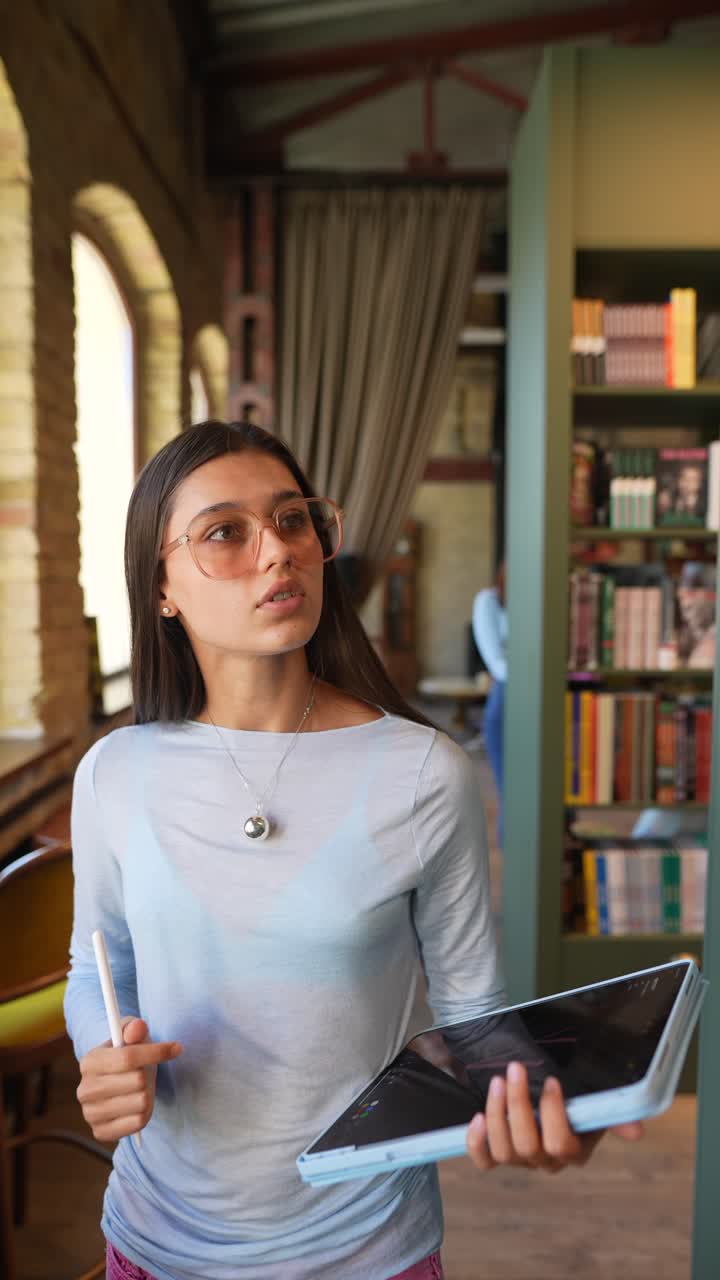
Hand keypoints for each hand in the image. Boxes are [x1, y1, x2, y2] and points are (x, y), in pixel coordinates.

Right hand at [77, 1015, 182, 1141]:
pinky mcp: (100, 1133)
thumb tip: (138, 1027)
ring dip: (148, 1094)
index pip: (128, 1057)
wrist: (117, 1083)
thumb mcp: (132, 1035)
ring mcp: (90, 1114)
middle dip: (147, 1075)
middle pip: (137, 1081)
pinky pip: (138, 1123)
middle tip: (143, 1073)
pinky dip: (144, 1113)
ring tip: (139, 1089)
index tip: (176, 1048)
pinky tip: (136, 1106)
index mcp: (89, 1061)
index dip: (156, 1052)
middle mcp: (85, 1089)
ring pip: (141, 1102)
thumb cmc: (127, 1055)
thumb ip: (135, 1027)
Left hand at [466, 1062, 643, 1173]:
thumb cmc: (569, 1088)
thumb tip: (636, 1131)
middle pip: (528, 1146)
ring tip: (498, 1081)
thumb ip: (612, 1112)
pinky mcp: (496, 1152)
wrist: (538, 1078)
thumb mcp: (591, 1095)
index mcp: (574, 1149)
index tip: (550, 1080)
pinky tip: (476, 1117)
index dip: (553, 1115)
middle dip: (519, 1104)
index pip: (562, 1145)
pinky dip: (477, 1142)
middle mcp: (547, 1160)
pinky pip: (484, 1161)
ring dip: (497, 1113)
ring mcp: (520, 1159)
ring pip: (505, 1152)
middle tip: (515, 1069)